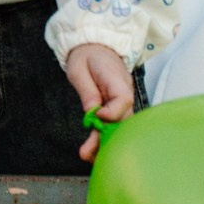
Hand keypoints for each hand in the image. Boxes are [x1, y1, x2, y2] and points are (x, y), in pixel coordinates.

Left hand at [66, 43, 135, 162]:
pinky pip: (114, 123)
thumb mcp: (79, 69)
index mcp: (116, 79)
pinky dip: (104, 137)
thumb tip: (92, 112)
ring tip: (87, 156)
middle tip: (87, 153)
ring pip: (119, 125)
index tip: (96, 117)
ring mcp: (122, 100)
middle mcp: (124, 92)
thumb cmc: (87, 56)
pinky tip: (93, 150)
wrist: (95, 46)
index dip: (112, 112)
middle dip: (106, 138)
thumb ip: (87, 91)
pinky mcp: (117, 106)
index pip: (123, 100)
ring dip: (104, 142)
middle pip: (122, 119)